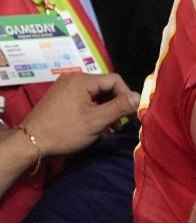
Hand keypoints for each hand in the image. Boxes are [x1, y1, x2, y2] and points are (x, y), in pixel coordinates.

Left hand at [22, 72, 138, 156]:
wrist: (29, 143)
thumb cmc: (64, 131)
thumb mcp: (96, 121)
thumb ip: (120, 107)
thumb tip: (139, 97)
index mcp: (83, 80)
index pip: (115, 80)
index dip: (126, 96)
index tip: (130, 114)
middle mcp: (73, 78)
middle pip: (104, 87)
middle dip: (115, 105)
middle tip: (120, 124)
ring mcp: (64, 87)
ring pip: (94, 94)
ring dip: (104, 110)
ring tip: (108, 129)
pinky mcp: (59, 97)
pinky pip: (83, 99)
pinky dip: (92, 110)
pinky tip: (95, 126)